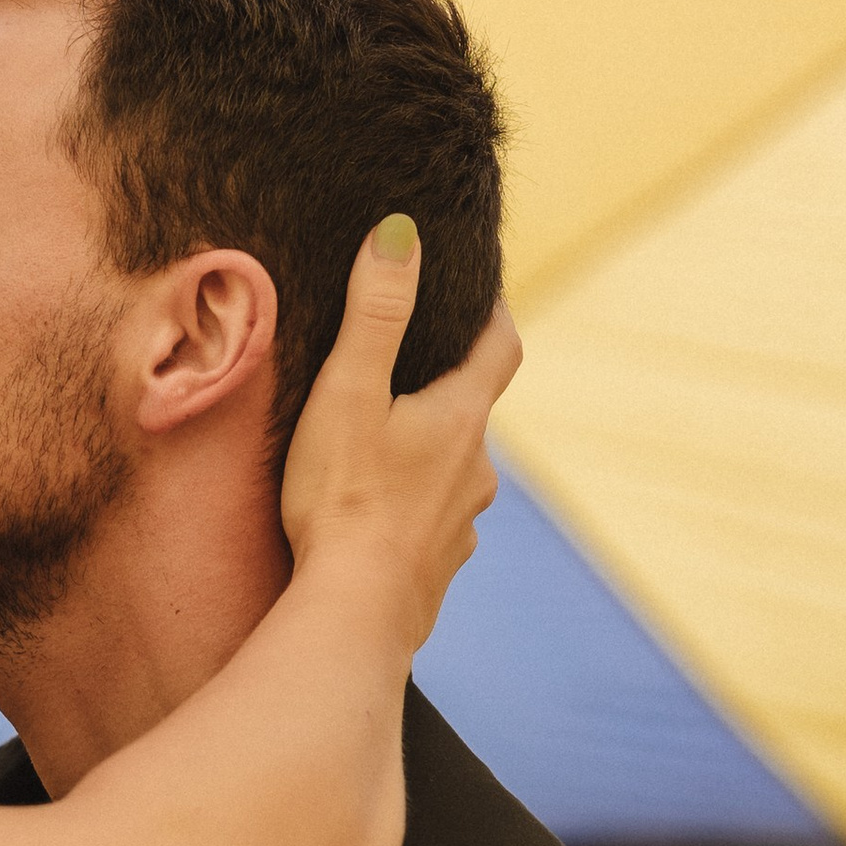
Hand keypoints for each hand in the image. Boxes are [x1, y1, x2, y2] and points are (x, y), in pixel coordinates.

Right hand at [278, 222, 518, 649]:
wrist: (353, 614)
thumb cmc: (344, 499)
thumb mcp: (348, 391)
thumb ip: (375, 311)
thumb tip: (402, 231)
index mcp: (461, 417)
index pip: (501, 347)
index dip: (494, 312)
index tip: (479, 288)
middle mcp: (476, 469)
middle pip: (473, 411)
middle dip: (443, 387)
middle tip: (400, 368)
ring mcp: (462, 524)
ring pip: (452, 471)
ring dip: (426, 453)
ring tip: (377, 446)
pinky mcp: (437, 567)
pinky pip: (431, 524)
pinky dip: (411, 509)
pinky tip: (374, 516)